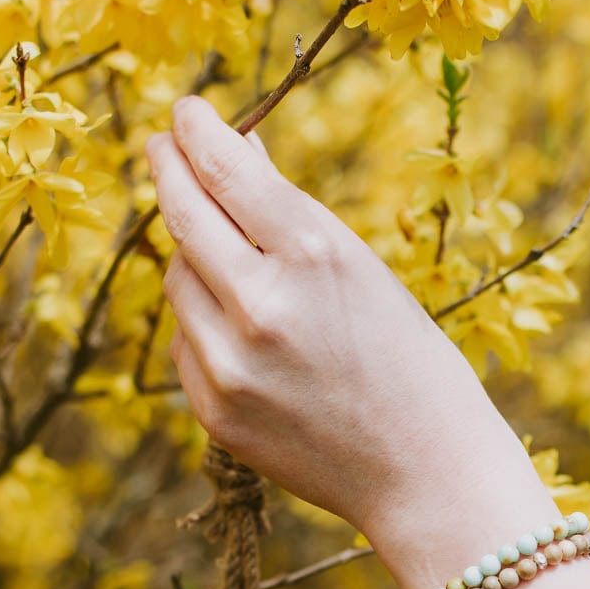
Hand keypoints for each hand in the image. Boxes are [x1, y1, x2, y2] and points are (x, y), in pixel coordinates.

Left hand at [147, 96, 504, 540]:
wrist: (428, 475)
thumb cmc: (412, 365)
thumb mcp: (365, 273)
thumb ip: (291, 219)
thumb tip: (234, 153)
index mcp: (316, 254)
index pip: (225, 167)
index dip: (196, 130)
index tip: (184, 113)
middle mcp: (263, 303)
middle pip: (182, 212)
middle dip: (167, 168)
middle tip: (161, 146)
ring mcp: (230, 362)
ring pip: (178, 278)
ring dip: (195, 256)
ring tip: (234, 262)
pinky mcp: (214, 409)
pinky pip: (187, 341)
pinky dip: (205, 324)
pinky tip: (249, 338)